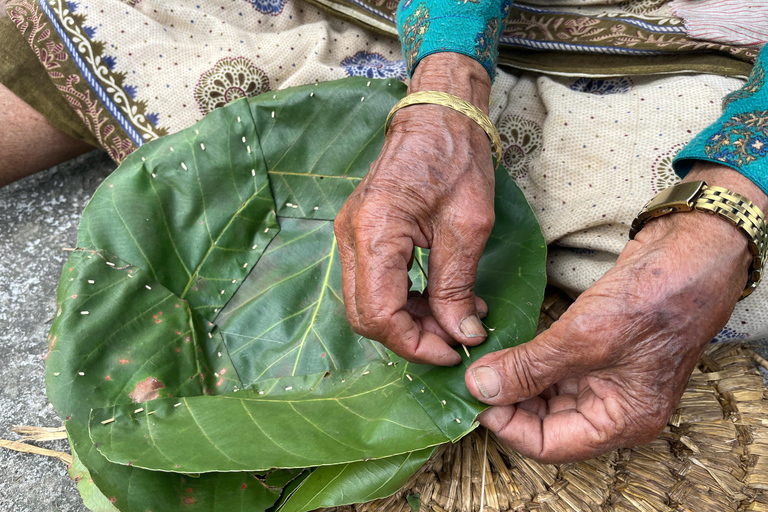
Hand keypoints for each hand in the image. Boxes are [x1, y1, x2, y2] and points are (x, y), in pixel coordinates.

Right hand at [334, 53, 493, 365]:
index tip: (453, 352)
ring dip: (409, 321)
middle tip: (456, 337)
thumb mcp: (468, 227)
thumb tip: (461, 335)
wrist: (437, 117)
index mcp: (375, 232)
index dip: (414, 344)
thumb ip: (457, 286)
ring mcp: (350, 236)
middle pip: (364, 317)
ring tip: (458, 315)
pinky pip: (373, 284)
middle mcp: (351, 237)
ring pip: (367, 304)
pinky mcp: (360, 235)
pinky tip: (440, 297)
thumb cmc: (456, 160)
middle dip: (411, 337)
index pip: (379, 315)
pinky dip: (404, 301)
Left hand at [465, 163, 767, 461]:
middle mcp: (615, 407)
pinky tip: (506, 348)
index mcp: (622, 421)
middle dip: (508, 402)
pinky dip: (530, 361)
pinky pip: (557, 368)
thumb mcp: (582, 339)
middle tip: (471, 377)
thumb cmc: (649, 301)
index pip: (550, 445)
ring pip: (548, 394)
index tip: (475, 398)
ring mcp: (608, 378)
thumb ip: (529, 368)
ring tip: (482, 362)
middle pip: (547, 422)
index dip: (508, 426)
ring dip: (516, 380)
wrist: (691, 252)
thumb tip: (480, 387)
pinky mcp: (599, 350)